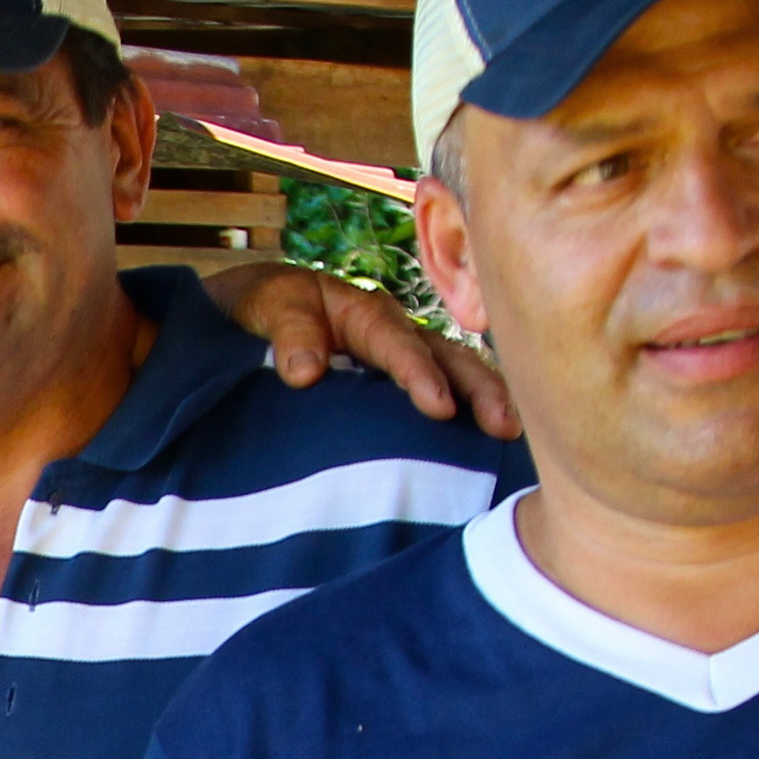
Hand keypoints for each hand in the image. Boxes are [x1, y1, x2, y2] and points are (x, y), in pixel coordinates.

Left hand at [200, 261, 518, 438]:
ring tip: (512, 436)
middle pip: (446, 357)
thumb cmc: (260, 308)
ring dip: (483, 403)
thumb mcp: (267, 305)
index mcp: (363, 314)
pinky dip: (464, 421)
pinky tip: (485, 453)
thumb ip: (287, 331)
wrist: (245, 315)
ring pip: (453, 377)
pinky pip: (439, 399)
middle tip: (504, 425)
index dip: (418, 373)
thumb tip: (305, 372)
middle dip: (478, 389)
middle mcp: (394, 336)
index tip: (439, 409)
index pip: (396, 343)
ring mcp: (401, 364)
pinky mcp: (397, 393)